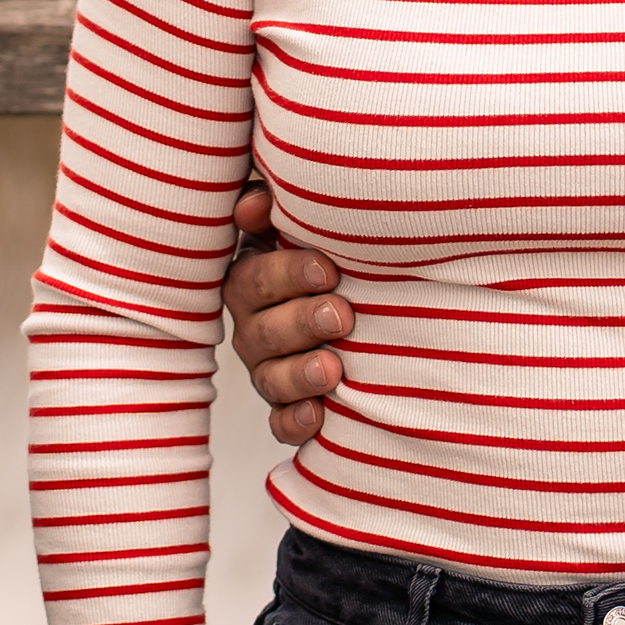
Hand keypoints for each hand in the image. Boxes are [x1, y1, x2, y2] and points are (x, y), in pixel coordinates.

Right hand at [225, 183, 356, 445]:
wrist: (371, 300)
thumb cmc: (334, 254)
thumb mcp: (306, 224)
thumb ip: (277, 205)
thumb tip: (255, 202)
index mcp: (253, 280)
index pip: (255, 278)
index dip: (288, 275)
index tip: (329, 270)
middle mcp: (255, 328)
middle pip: (262, 332)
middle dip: (301, 323)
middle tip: (341, 316)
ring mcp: (269, 370)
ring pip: (270, 379)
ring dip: (299, 375)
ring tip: (333, 369)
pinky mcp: (290, 407)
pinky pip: (281, 422)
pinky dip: (295, 421)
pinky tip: (318, 416)